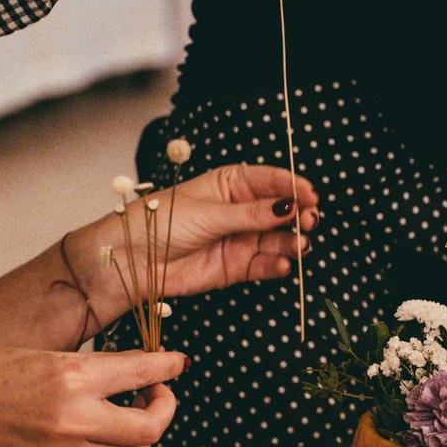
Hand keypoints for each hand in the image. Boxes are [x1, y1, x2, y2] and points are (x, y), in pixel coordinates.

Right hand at [0, 348, 186, 446]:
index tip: (178, 363)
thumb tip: (144, 369)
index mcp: (72, 379)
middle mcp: (74, 420)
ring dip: (144, 434)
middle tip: (157, 392)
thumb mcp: (49, 355)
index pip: (141, 373)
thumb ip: (99, 367)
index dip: (168, 367)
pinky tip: (107, 431)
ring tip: (132, 411)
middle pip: (150, 428)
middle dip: (164, 408)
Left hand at [72, 164, 320, 330]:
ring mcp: (240, 239)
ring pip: (278, 239)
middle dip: (299, 215)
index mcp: (230, 184)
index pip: (270, 180)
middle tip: (309, 221)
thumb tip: (288, 206)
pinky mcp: (237, 266)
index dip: (293, 186)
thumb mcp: (208, 212)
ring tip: (299, 245)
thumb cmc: (160, 222)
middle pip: (280, 210)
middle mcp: (240, 210)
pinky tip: (280, 264)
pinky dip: (276, 265)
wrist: (134, 260)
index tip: (311, 194)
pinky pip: (264, 264)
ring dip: (292, 242)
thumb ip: (251, 214)